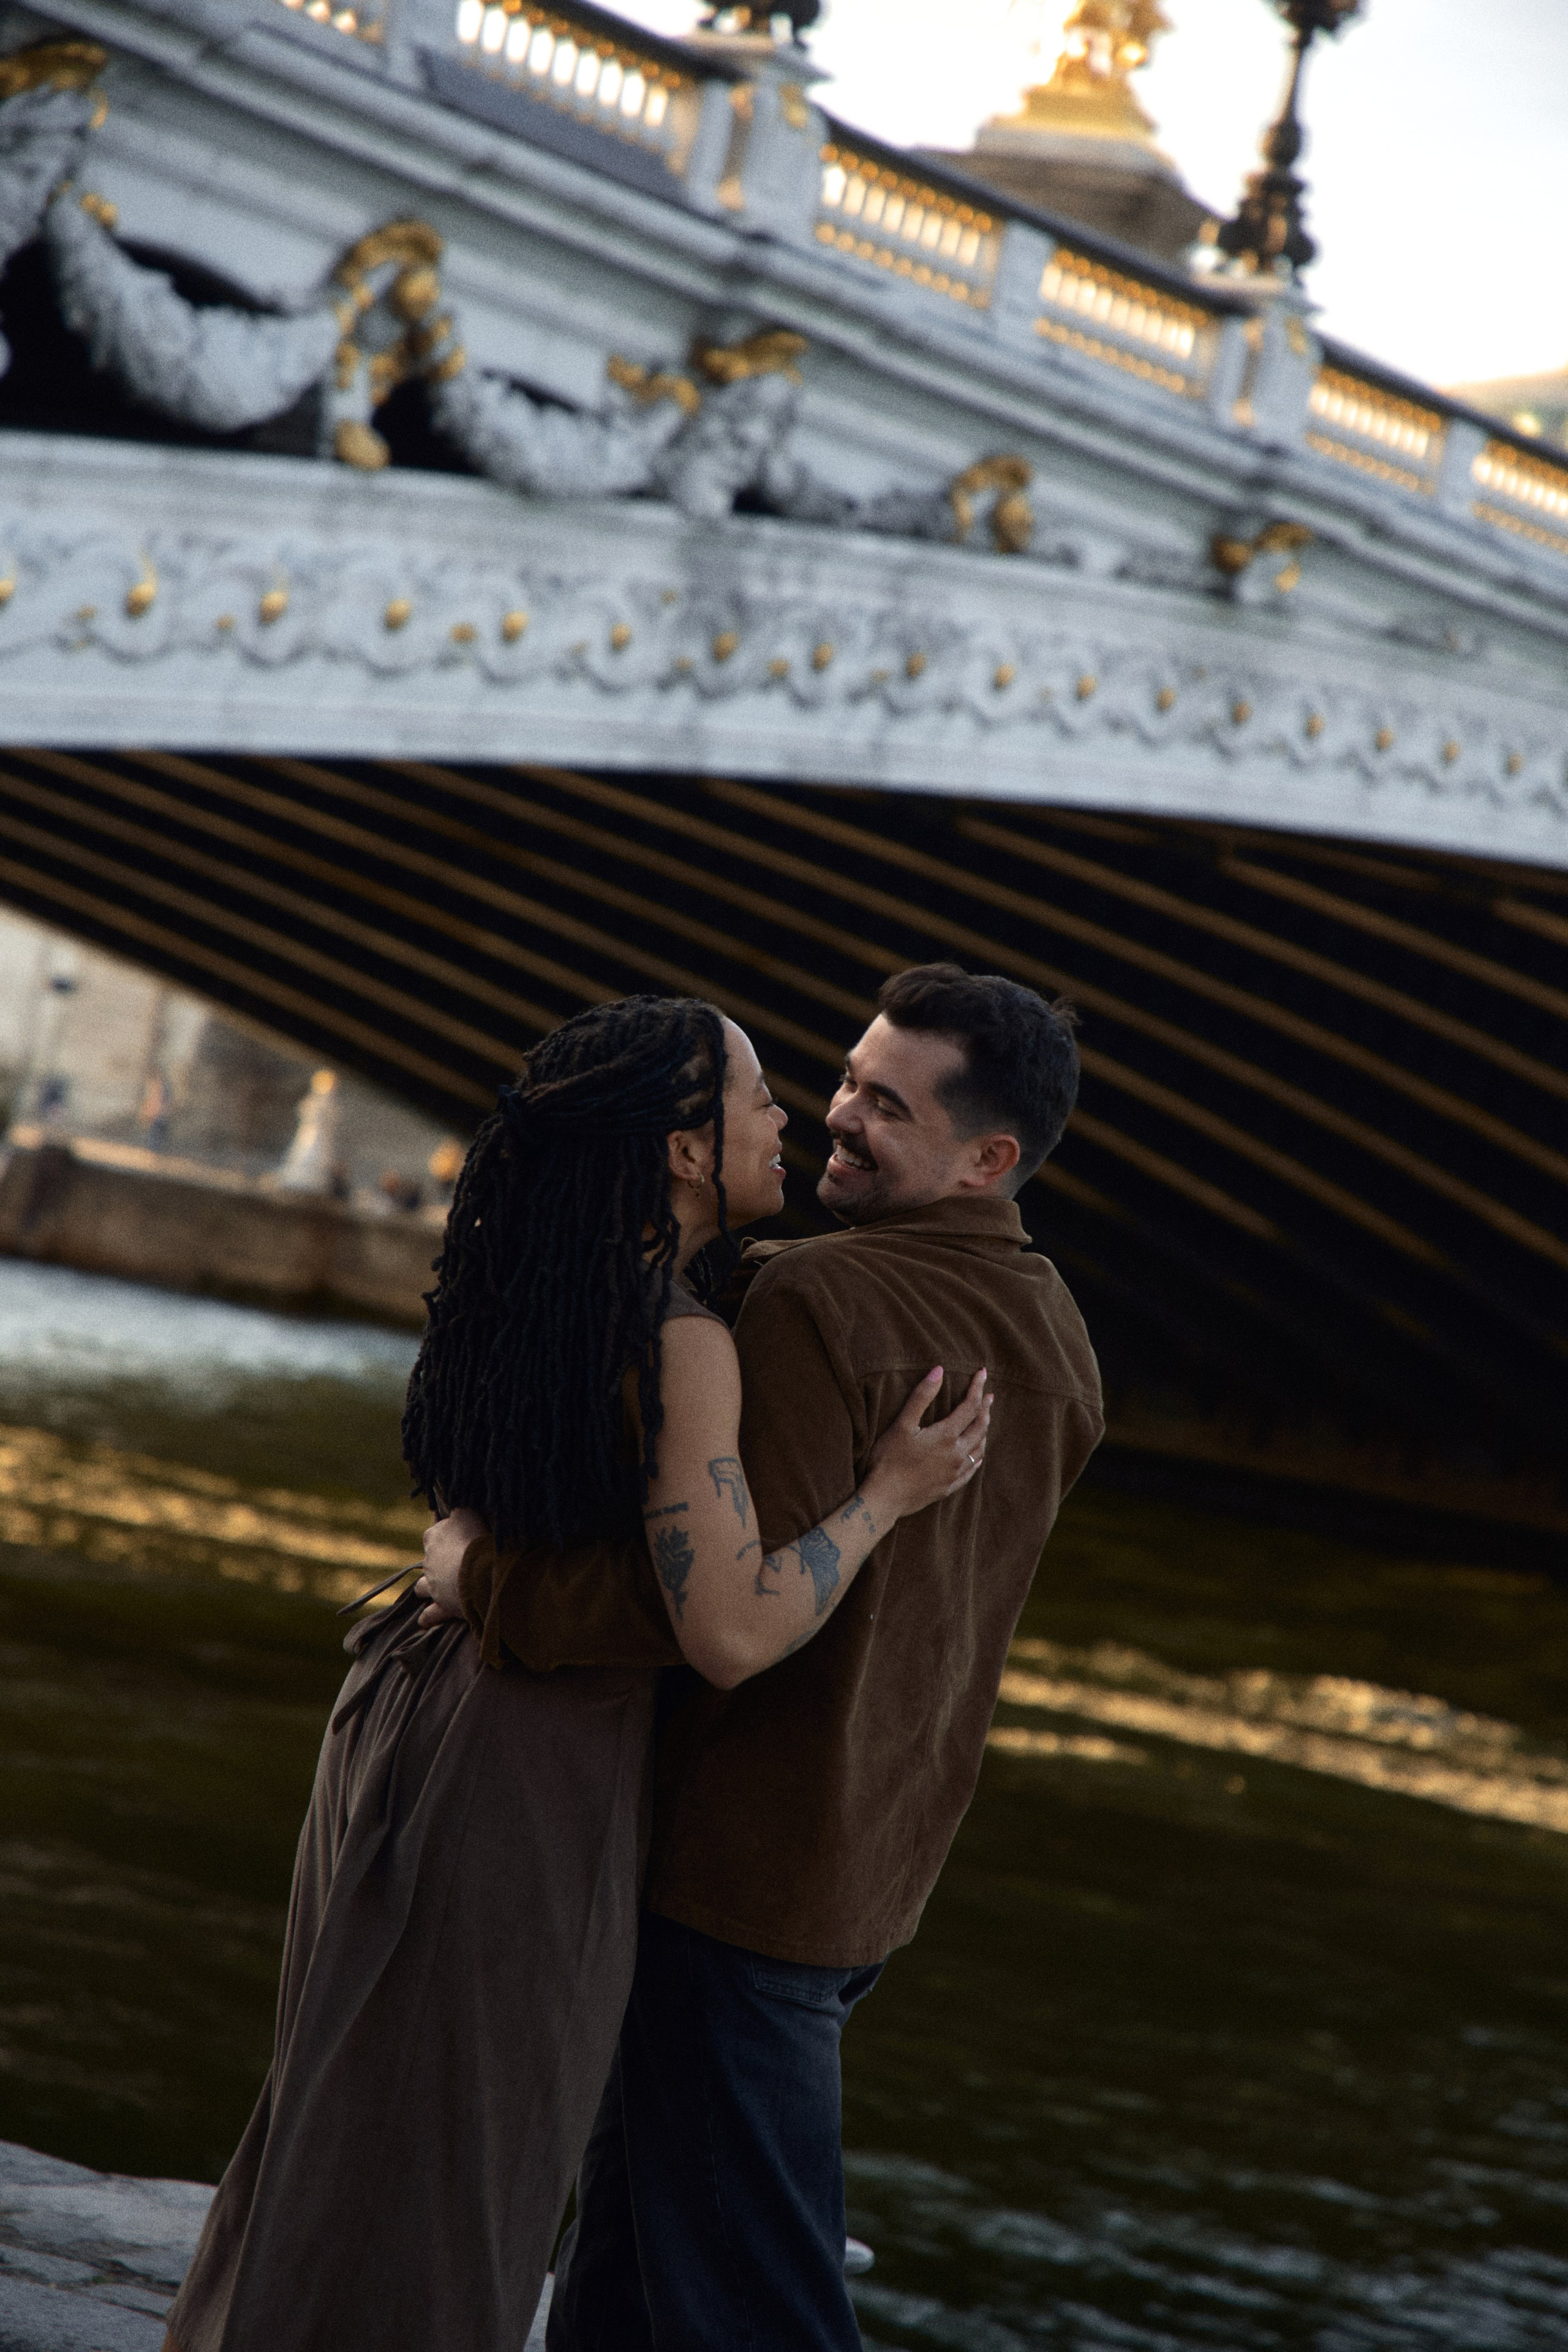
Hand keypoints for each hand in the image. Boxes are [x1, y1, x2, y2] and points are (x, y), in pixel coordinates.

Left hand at [415, 1506, 486, 1628]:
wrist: (478, 1573)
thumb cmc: (476, 1540)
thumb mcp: (469, 1514)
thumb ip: (461, 1508)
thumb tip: (455, 1501)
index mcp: (434, 1537)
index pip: (433, 1532)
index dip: (444, 1534)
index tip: (456, 1535)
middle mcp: (429, 1561)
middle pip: (428, 1559)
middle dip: (437, 1561)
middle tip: (454, 1562)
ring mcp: (433, 1586)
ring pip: (421, 1587)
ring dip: (426, 1587)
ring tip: (435, 1589)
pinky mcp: (441, 1607)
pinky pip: (429, 1615)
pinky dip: (428, 1617)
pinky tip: (425, 1620)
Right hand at [862, 1366, 990, 1522]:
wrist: (884, 1498)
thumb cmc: (889, 1459)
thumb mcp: (902, 1424)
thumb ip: (922, 1396)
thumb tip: (939, 1370)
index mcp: (946, 1436)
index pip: (970, 1406)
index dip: (977, 1388)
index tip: (982, 1373)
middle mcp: (957, 1454)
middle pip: (979, 1427)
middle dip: (985, 1409)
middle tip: (988, 1396)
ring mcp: (954, 1473)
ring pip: (979, 1449)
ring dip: (984, 1432)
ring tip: (985, 1421)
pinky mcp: (948, 1487)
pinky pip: (971, 1471)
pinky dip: (977, 1458)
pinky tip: (977, 1457)